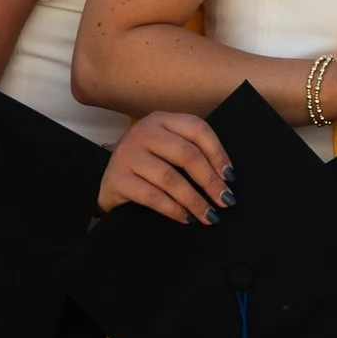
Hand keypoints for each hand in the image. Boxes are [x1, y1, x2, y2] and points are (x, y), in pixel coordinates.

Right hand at [98, 112, 233, 224]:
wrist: (106, 179)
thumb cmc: (145, 164)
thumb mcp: (165, 147)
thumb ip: (189, 151)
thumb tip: (225, 178)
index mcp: (161, 120)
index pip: (197, 129)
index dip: (218, 153)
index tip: (230, 177)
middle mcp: (143, 132)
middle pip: (186, 154)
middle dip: (210, 181)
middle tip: (225, 201)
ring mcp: (127, 154)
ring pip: (170, 178)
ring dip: (195, 200)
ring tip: (209, 215)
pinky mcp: (117, 178)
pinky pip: (153, 197)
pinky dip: (174, 210)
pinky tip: (186, 218)